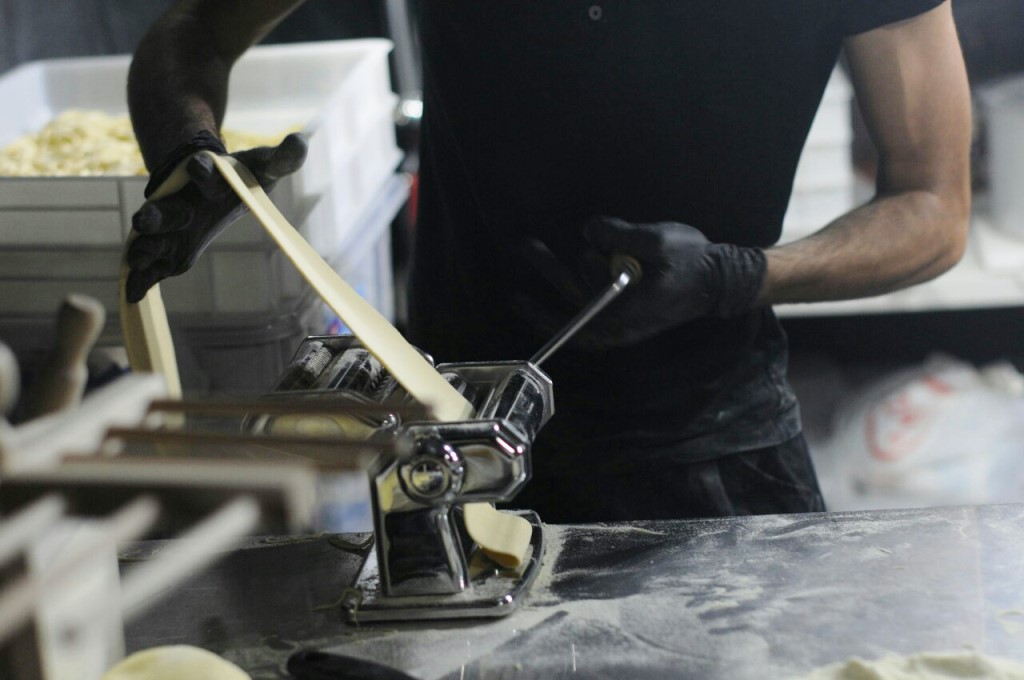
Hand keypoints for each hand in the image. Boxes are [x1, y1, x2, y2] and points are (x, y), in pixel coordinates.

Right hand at [124, 132, 307, 302]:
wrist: (210, 181)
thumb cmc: (240, 176)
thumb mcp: (263, 166)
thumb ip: (283, 158)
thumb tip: (301, 141)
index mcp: (205, 176)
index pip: (202, 170)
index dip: (202, 169)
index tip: (199, 167)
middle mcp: (182, 200)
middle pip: (166, 209)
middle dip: (156, 216)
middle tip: (142, 219)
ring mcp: (171, 227)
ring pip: (153, 238)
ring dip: (143, 248)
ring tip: (136, 259)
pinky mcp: (169, 249)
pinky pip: (153, 265)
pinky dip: (142, 278)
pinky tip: (132, 294)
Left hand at [517, 216, 766, 348]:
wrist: (719, 282)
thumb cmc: (692, 262)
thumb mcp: (659, 241)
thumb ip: (621, 235)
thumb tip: (587, 229)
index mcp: (627, 309)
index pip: (588, 293)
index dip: (579, 269)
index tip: (581, 250)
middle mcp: (618, 326)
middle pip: (572, 303)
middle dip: (547, 273)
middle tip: (525, 245)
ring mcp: (618, 328)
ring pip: (574, 313)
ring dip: (549, 292)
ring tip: (526, 267)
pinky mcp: (621, 321)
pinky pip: (583, 322)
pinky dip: (562, 314)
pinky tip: (544, 300)